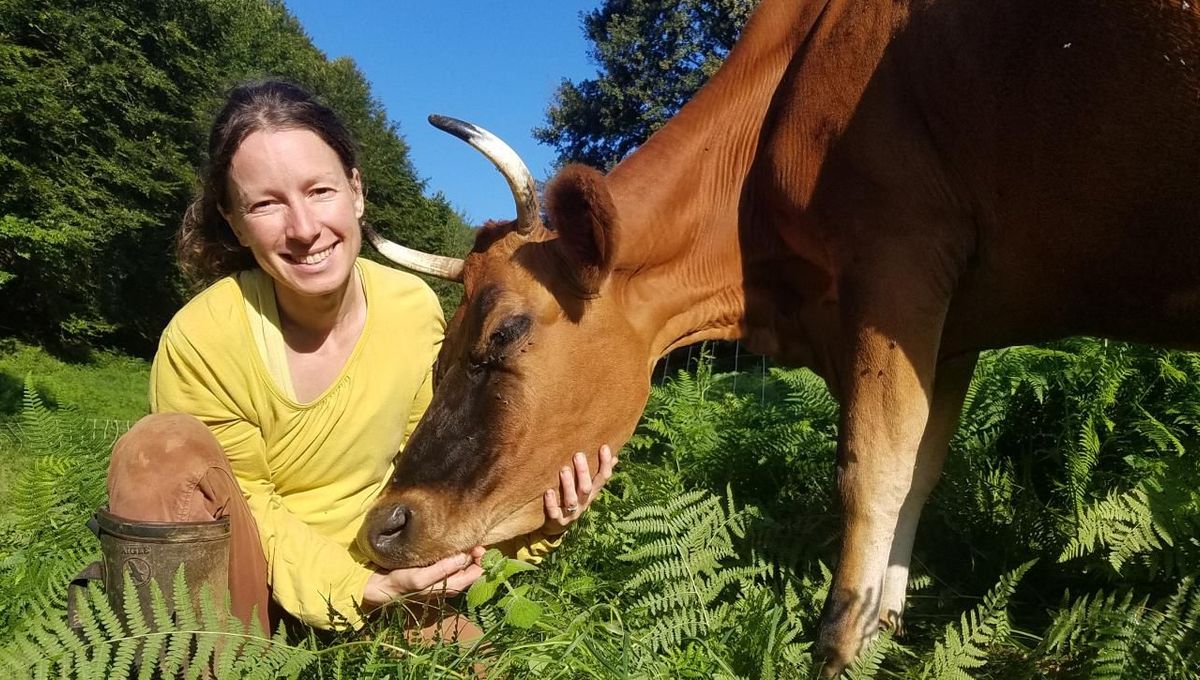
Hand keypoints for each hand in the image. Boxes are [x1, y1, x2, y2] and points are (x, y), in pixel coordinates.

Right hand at [363, 545, 484, 609]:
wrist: (380, 586)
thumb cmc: (400, 582)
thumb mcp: (419, 578)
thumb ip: (441, 570)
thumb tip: (463, 557)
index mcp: (450, 587)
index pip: (477, 574)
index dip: (481, 560)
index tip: (477, 546)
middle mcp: (451, 583)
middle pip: (473, 568)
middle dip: (475, 554)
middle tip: (472, 540)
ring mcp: (444, 577)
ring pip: (465, 564)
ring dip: (467, 553)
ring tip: (465, 540)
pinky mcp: (436, 570)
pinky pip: (454, 562)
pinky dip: (458, 553)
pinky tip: (453, 544)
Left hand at [541, 444, 617, 534]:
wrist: (557, 525)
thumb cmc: (574, 498)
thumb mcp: (588, 487)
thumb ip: (599, 473)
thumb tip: (615, 456)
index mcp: (592, 492)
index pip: (603, 478)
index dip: (605, 464)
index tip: (604, 447)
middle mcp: (583, 502)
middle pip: (586, 488)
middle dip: (583, 472)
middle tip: (578, 455)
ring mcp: (571, 513)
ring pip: (572, 500)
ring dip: (568, 485)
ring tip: (563, 470)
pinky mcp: (557, 520)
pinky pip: (554, 513)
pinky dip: (551, 503)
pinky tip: (548, 491)